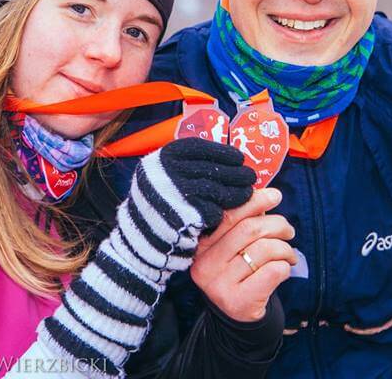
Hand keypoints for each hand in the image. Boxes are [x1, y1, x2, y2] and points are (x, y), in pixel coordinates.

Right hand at [37, 138, 255, 368]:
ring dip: (236, 193)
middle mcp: (167, 173)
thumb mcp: (168, 179)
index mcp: (163, 158)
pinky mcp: (185, 217)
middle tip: (252, 177)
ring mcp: (176, 195)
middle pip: (211, 169)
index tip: (239, 158)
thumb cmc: (159, 208)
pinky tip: (230, 215)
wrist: (140, 242)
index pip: (200, 148)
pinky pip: (213, 213)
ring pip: (216, 190)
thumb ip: (190, 167)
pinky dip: (223, 214)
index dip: (223, 153)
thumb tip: (228, 159)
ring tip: (249, 195)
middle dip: (235, 173)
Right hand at [190, 187, 296, 321]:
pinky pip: (272, 272)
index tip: (275, 195)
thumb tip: (268, 194)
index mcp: (201, 244)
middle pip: (249, 230)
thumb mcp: (234, 245)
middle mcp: (205, 264)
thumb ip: (246, 221)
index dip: (254, 201)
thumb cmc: (239, 270)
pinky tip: (283, 269)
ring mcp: (219, 285)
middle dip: (277, 225)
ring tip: (289, 254)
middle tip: (289, 231)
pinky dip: (285, 267)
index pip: (228, 215)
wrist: (237, 314)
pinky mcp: (237, 301)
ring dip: (285, 249)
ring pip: (263, 250)